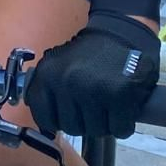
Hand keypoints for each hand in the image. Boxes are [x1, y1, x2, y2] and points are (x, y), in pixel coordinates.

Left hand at [24, 12, 160, 138]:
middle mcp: (67, 83)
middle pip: (71, 127)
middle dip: (83, 124)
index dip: (55, 122)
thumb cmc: (88, 54)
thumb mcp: (56, 63)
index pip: (43, 116)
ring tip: (107, 109)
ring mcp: (93, 90)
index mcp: (48, 74)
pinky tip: (122, 112)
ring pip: (95, 130)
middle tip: (91, 111)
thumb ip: (46, 88)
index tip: (65, 118)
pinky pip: (119, 129)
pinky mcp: (119, 96)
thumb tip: (43, 123)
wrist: (120, 34)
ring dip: (103, 125)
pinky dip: (123, 126)